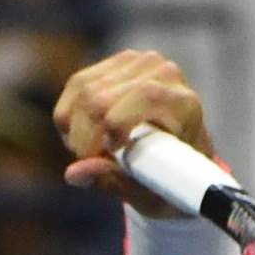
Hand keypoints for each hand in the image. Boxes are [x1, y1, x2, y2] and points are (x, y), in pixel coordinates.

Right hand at [54, 50, 216, 206]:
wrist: (180, 160)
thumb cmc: (170, 182)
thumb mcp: (148, 192)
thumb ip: (112, 181)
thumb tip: (72, 174)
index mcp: (185, 104)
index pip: (144, 95)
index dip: (115, 124)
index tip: (109, 154)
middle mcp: (164, 74)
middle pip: (102, 96)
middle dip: (84, 135)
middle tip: (89, 161)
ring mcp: (139, 62)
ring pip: (84, 89)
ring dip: (74, 127)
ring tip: (86, 152)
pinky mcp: (116, 62)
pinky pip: (76, 84)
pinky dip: (69, 115)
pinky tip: (79, 134)